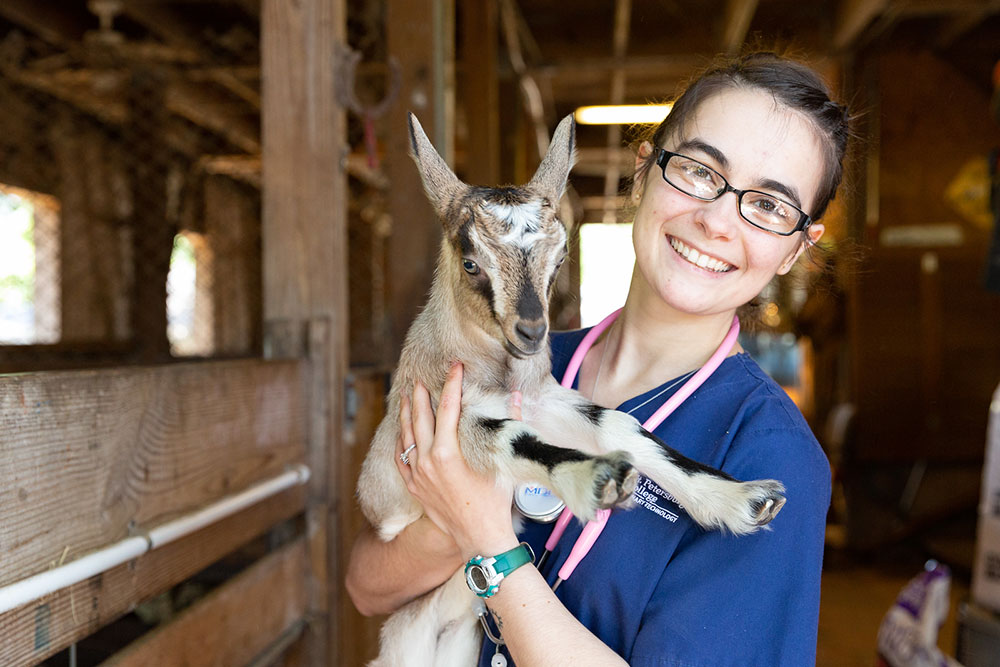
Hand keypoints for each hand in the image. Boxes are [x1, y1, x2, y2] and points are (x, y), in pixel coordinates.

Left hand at [394, 362, 516, 558]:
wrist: (480, 538)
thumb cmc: (496, 502)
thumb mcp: (504, 462)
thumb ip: (510, 425)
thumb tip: (517, 396)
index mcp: (448, 452)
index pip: (449, 407)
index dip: (452, 383)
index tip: (455, 367)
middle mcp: (428, 461)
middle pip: (420, 418)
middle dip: (420, 395)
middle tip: (419, 378)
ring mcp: (418, 475)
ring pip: (406, 436)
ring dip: (406, 414)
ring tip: (404, 396)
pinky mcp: (414, 487)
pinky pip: (401, 458)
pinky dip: (401, 441)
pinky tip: (402, 432)